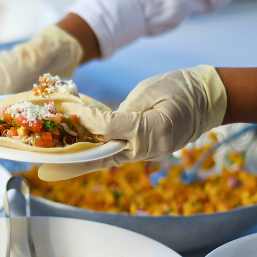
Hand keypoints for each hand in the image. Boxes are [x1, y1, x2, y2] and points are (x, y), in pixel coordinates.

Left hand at [37, 65, 226, 180]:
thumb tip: (98, 122)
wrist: (209, 99)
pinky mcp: (144, 151)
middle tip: (47, 167)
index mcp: (153, 132)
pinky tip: (75, 156)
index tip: (68, 112)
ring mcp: (147, 153)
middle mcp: (149, 149)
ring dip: (81, 161)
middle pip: (104, 155)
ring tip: (53, 165)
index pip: (111, 128)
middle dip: (74, 159)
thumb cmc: (181, 89)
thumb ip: (124, 109)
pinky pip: (116, 155)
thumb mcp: (151, 91)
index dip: (87, 119)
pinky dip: (95, 156)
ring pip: (108, 158)